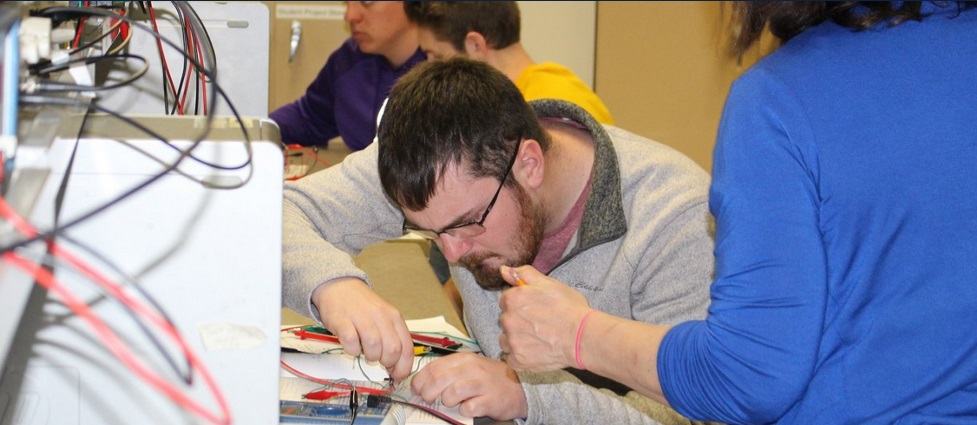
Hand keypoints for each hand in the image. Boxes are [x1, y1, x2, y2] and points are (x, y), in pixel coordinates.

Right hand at [311, 277, 413, 380]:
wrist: (339, 287)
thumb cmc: (363, 308)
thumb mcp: (384, 318)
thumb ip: (392, 338)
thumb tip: (397, 367)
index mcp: (394, 317)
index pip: (407, 348)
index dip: (403, 367)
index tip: (397, 375)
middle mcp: (381, 317)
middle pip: (392, 350)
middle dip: (386, 363)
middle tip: (378, 360)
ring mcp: (362, 318)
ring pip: (374, 348)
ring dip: (370, 357)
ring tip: (365, 351)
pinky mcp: (343, 321)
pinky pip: (352, 343)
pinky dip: (352, 350)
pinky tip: (352, 345)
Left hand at [410, 352, 527, 419]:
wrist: (520, 387)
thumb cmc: (489, 379)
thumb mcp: (469, 368)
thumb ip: (448, 372)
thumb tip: (422, 384)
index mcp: (463, 359)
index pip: (433, 367)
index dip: (420, 381)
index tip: (417, 390)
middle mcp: (472, 369)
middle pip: (439, 380)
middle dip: (428, 393)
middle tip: (430, 400)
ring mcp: (482, 384)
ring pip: (452, 393)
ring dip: (447, 401)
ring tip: (452, 403)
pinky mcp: (491, 400)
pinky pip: (469, 408)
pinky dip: (464, 410)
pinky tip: (468, 408)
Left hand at [498, 265, 592, 370]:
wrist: (582, 336)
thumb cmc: (569, 308)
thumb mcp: (549, 283)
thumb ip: (524, 274)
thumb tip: (504, 270)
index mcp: (513, 299)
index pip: (507, 300)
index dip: (521, 304)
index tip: (534, 308)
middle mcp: (507, 320)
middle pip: (506, 319)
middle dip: (518, 321)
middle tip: (539, 324)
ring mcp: (512, 341)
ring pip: (505, 339)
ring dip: (516, 339)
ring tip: (536, 339)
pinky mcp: (518, 360)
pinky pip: (510, 359)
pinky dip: (519, 357)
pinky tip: (533, 352)